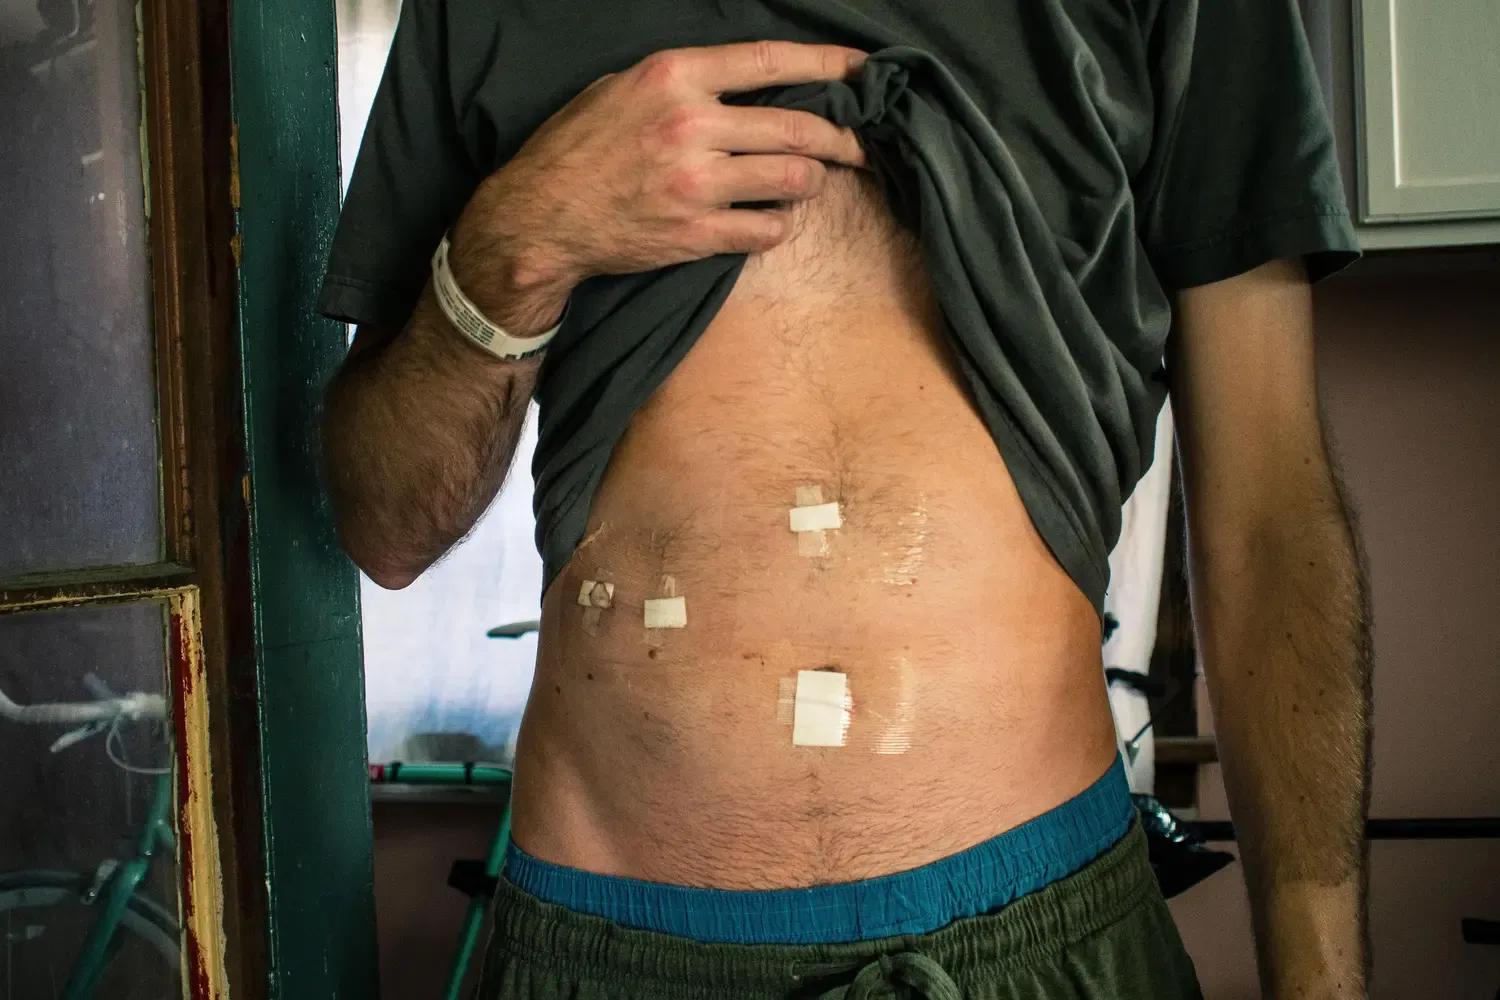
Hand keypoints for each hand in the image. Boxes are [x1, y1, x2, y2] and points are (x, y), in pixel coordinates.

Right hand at [449, 41, 868, 325]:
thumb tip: (748, 85)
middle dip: (842, 138)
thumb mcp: (623, 88)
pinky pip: (767, 229)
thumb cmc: (579, 148)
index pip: (770, 63)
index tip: (860, 71)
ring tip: (805, 182)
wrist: (541, 217)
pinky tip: (768, 218)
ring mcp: (696, 183)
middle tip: (858, 147)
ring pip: (793, 179)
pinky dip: (777, 224)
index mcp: (674, 77)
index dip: (826, 65)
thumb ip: (685, 82)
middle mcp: (691, 125)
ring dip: (810, 182)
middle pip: (798, 127)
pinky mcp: (697, 233)